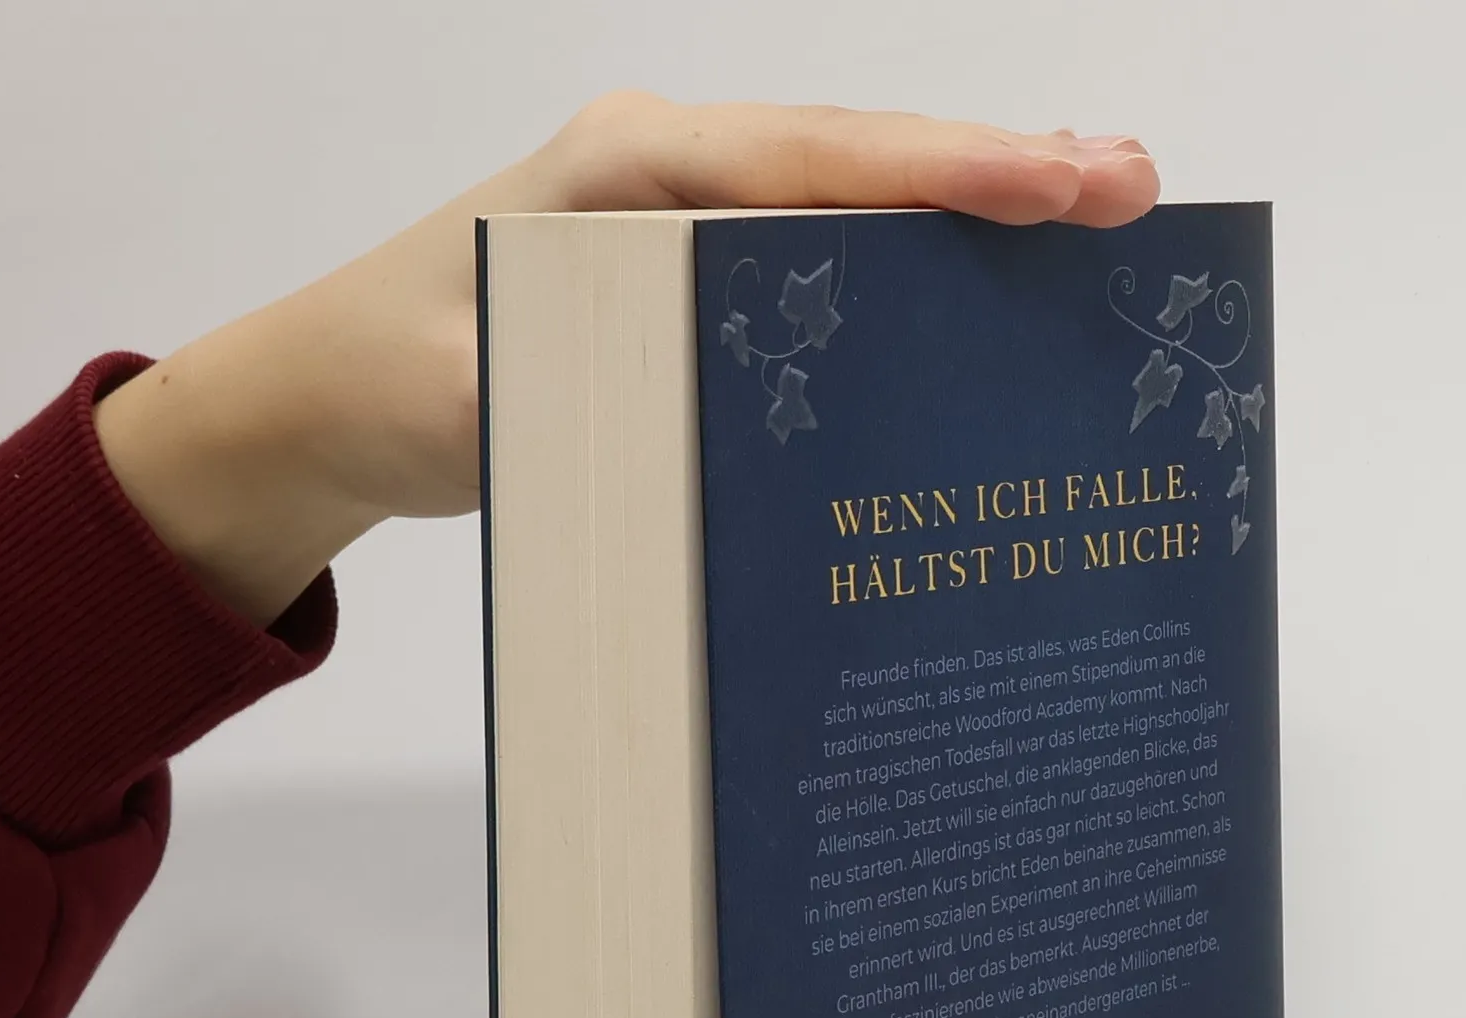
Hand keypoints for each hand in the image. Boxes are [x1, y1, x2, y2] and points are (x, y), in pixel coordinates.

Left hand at [93, 96, 1159, 625]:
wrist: (333, 395)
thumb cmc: (394, 374)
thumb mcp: (473, 394)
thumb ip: (578, 394)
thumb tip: (708, 412)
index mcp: (630, 169)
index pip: (817, 157)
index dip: (948, 172)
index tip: (1064, 184)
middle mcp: (672, 176)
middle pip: (862, 162)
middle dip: (998, 177)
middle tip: (1132, 194)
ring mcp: (688, 226)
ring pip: (854, 207)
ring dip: (970, 218)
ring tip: (1094, 232)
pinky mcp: (694, 284)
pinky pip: (820, 264)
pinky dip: (908, 273)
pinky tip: (980, 303)